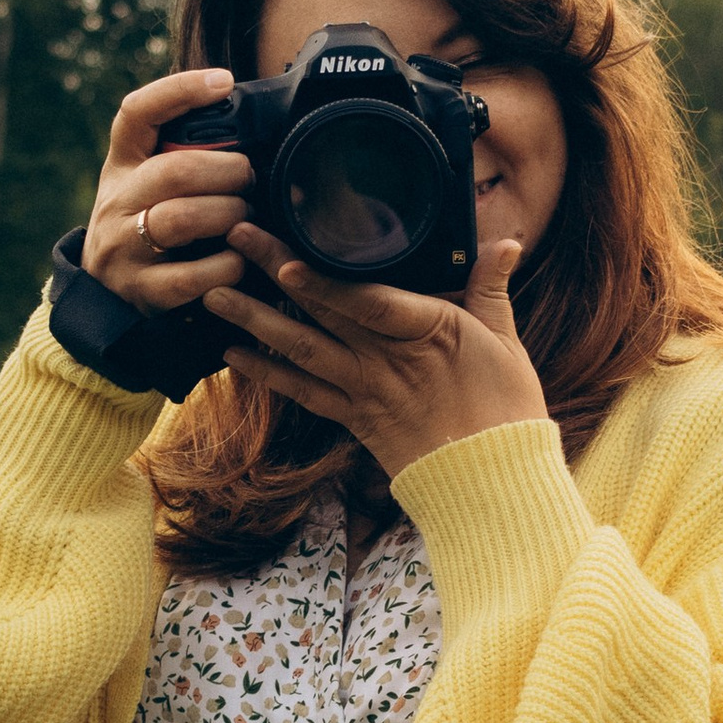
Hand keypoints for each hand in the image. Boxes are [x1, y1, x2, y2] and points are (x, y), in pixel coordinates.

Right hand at [80, 69, 253, 310]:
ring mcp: (125, 247)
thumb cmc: (144, 225)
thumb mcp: (146, 184)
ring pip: (183, 218)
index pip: (138, 113)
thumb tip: (245, 118)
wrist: (104, 294)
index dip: (179, 90)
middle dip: (228, 170)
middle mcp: (117, 201)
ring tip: (245, 216)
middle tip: (248, 177)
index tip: (223, 80)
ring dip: (230, 214)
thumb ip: (182, 155)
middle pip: (176, 170)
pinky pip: (194, 276)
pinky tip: (237, 260)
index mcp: (122, 164)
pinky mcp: (142, 290)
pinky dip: (228, 265)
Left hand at [205, 225, 547, 480]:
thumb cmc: (507, 408)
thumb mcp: (506, 341)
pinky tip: (234, 353)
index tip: (285, 261)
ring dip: (255, 320)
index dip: (322, 285)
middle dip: (274, 273)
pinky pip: (304, 393)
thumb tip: (506, 243)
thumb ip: (491, 288)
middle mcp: (388, 359)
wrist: (492, 482)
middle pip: (323, 311)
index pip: (366, 302)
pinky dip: (268, 373)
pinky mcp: (356, 419)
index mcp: (429, 329)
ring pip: (302, 349)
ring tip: (215, 294)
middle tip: (235, 240)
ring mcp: (367, 390)